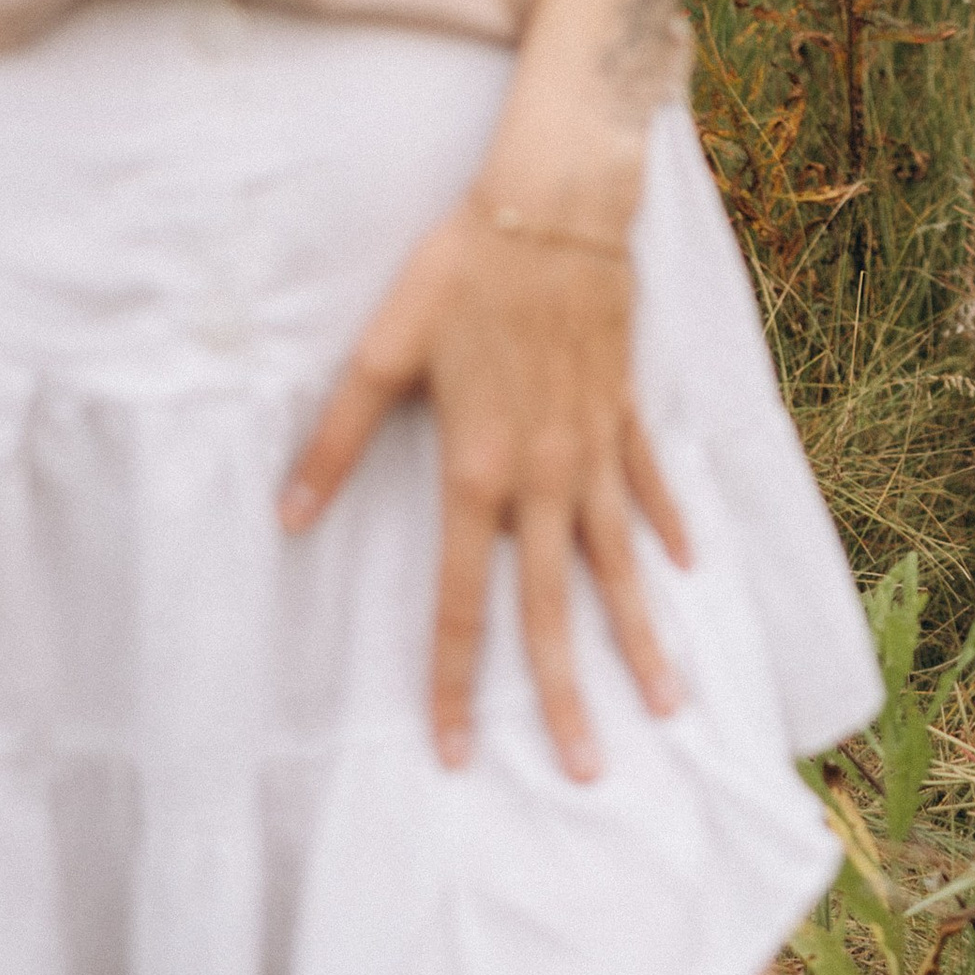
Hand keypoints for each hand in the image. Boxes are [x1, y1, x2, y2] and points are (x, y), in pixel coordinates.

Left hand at [280, 192, 691, 781]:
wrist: (554, 203)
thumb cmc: (461, 269)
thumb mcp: (384, 348)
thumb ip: (337, 437)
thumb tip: (288, 515)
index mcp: (479, 468)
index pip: (464, 599)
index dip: (455, 679)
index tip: (455, 751)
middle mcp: (545, 475)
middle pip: (555, 606)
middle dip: (569, 694)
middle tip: (585, 770)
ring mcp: (594, 445)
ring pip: (619, 562)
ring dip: (642, 635)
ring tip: (670, 702)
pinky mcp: (623, 408)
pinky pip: (650, 485)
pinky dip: (669, 529)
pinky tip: (686, 571)